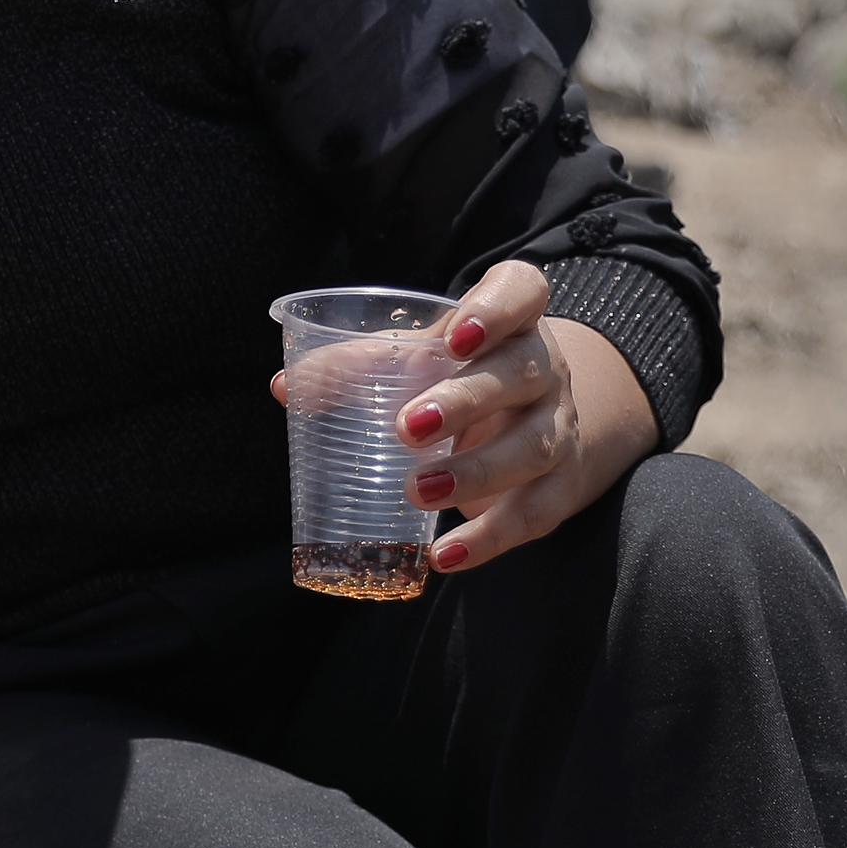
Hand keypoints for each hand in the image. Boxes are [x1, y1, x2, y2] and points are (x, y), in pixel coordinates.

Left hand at [277, 260, 657, 572]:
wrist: (532, 419)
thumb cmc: (456, 374)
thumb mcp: (413, 355)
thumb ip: (355, 366)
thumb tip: (286, 387)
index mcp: (511, 319)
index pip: (523, 292)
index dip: (496, 310)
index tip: (456, 334)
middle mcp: (543, 368)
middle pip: (519, 375)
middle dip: (464, 402)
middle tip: (407, 427)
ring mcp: (558, 427)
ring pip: (531, 448)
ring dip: (474, 474)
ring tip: (417, 491)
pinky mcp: (559, 485)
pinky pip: (532, 515)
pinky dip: (487, 540)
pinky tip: (443, 555)